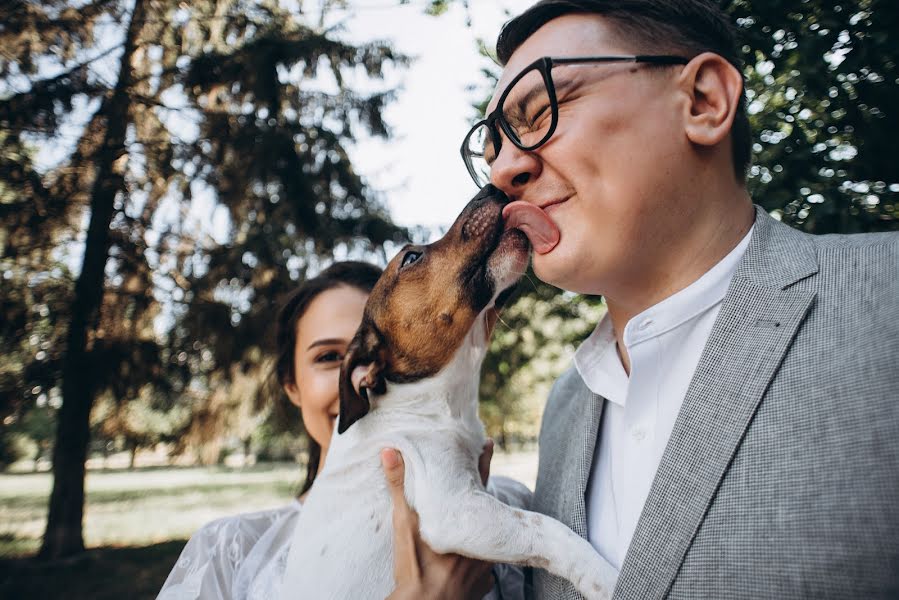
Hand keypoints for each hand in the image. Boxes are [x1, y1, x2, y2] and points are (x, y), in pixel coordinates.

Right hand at [381, 440, 495, 599]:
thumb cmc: (414, 564)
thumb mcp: (403, 523)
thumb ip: (399, 486)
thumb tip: (390, 452)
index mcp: (465, 518)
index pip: (479, 480)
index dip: (483, 461)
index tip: (489, 444)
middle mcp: (481, 539)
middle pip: (486, 512)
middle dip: (479, 503)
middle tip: (470, 497)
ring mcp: (485, 563)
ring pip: (488, 542)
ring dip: (479, 535)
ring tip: (466, 533)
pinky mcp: (482, 586)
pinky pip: (484, 572)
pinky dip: (476, 567)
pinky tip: (465, 566)